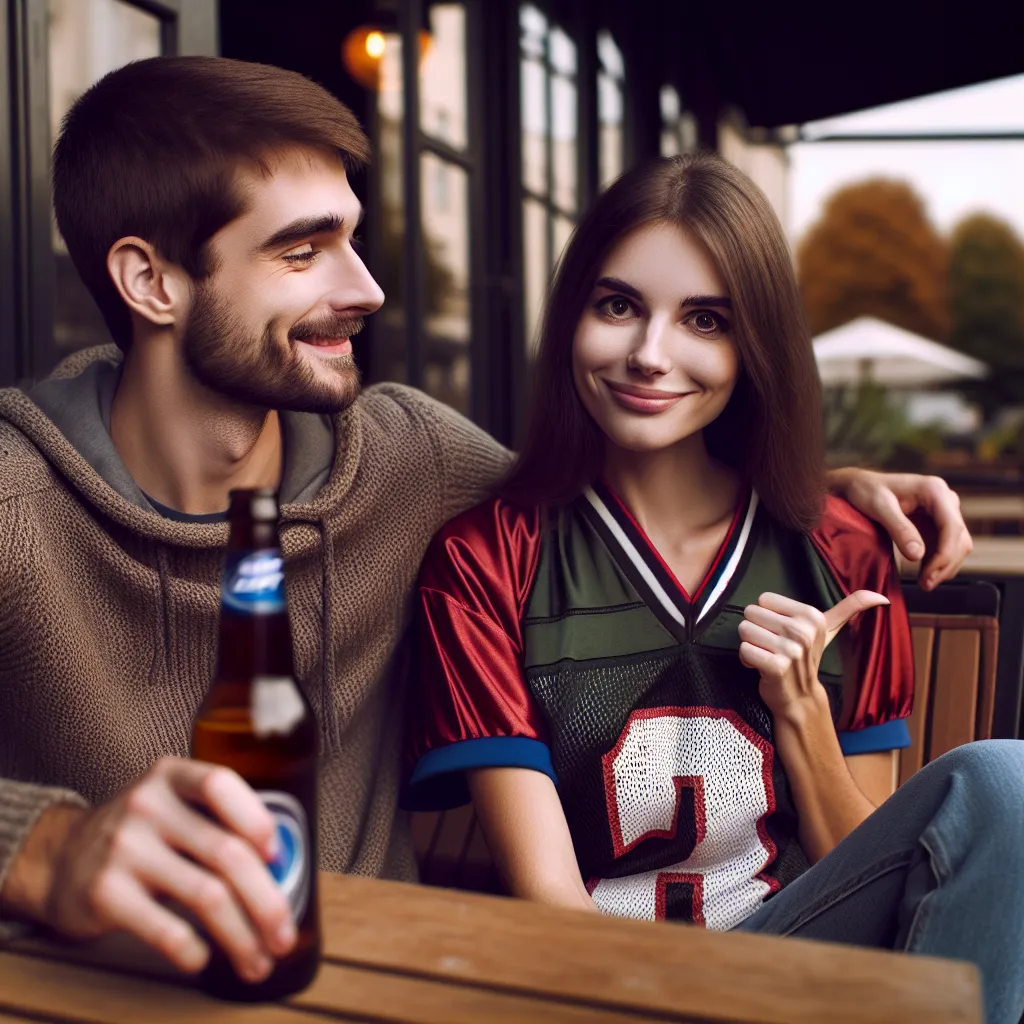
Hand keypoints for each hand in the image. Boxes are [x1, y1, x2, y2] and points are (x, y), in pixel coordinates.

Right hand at [4, 758, 295, 981]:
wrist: (59, 858)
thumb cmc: (140, 835)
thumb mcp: (173, 807)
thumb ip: (218, 823)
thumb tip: (282, 869)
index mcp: (172, 776)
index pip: (221, 784)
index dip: (257, 820)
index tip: (278, 856)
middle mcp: (147, 805)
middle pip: (227, 852)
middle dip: (267, 901)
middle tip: (283, 936)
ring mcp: (124, 848)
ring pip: (207, 895)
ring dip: (242, 936)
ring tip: (258, 961)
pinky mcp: (106, 893)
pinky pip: (166, 929)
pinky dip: (194, 951)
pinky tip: (204, 959)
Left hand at [738, 590, 889, 719]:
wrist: (801, 698)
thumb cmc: (808, 658)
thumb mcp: (829, 629)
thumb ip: (850, 607)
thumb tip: (881, 596)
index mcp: (813, 615)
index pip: (764, 599)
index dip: (767, 616)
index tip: (781, 633)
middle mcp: (802, 630)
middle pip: (751, 613)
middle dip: (756, 630)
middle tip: (772, 645)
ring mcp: (790, 650)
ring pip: (745, 630)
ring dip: (750, 645)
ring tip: (767, 655)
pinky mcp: (775, 666)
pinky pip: (744, 650)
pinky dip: (746, 659)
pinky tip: (760, 667)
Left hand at [827, 468, 972, 590]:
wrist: (859, 485)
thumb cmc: (866, 490)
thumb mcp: (878, 506)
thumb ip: (898, 528)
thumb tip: (917, 555)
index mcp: (935, 490)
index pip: (952, 526)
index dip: (945, 554)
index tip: (930, 574)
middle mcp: (945, 499)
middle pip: (959, 538)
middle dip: (945, 564)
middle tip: (926, 585)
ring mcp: (943, 512)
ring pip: (957, 545)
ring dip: (944, 566)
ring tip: (925, 584)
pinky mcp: (937, 524)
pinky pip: (946, 547)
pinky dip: (938, 563)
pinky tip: (925, 574)